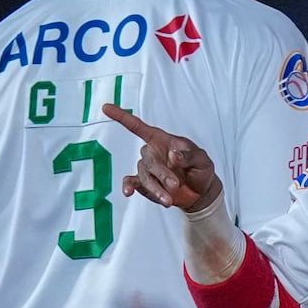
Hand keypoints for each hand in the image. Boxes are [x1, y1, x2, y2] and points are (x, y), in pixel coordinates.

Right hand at [107, 103, 223, 212]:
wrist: (201, 192)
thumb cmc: (200, 169)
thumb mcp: (202, 159)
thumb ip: (189, 156)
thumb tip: (173, 154)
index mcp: (162, 140)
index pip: (138, 126)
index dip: (122, 117)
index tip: (106, 108)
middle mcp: (151, 153)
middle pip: (148, 160)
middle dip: (162, 174)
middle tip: (175, 185)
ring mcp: (146, 169)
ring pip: (144, 176)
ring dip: (156, 188)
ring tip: (169, 200)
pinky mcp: (144, 185)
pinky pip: (132, 183)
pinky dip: (128, 187)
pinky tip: (128, 193)